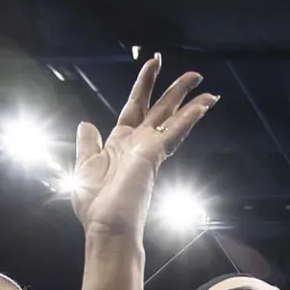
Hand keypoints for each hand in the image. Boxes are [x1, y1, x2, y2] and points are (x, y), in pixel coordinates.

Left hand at [68, 55, 218, 238]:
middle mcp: (138, 143)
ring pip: (172, 118)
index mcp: (121, 142)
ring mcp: (148, 149)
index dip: (145, 84)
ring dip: (188, 100)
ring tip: (204, 85)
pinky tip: (202, 105)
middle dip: (176, 89)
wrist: (106, 226)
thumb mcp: (85, 165)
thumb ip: (88, 142)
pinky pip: (175, 132)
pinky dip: (188, 118)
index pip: (136, 105)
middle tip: (193, 74)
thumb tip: (86, 123)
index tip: (154, 64)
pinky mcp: (154, 156)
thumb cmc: (96, 204)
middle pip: (160, 108)